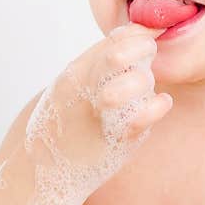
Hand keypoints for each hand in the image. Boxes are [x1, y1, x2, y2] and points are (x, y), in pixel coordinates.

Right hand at [26, 23, 173, 174]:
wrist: (42, 169)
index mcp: (75, 74)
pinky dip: (158, 106)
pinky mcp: (118, 140)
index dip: (135, 35)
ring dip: (148, 80)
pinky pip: (145, 116)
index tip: (144, 40)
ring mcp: (102, 114)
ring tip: (147, 88)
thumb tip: (129, 36)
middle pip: (121, 54)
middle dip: (143, 49)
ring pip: (139, 81)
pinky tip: (162, 104)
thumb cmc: (64, 123)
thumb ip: (96, 62)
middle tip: (149, 56)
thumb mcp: (70, 86)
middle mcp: (86, 89)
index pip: (112, 39)